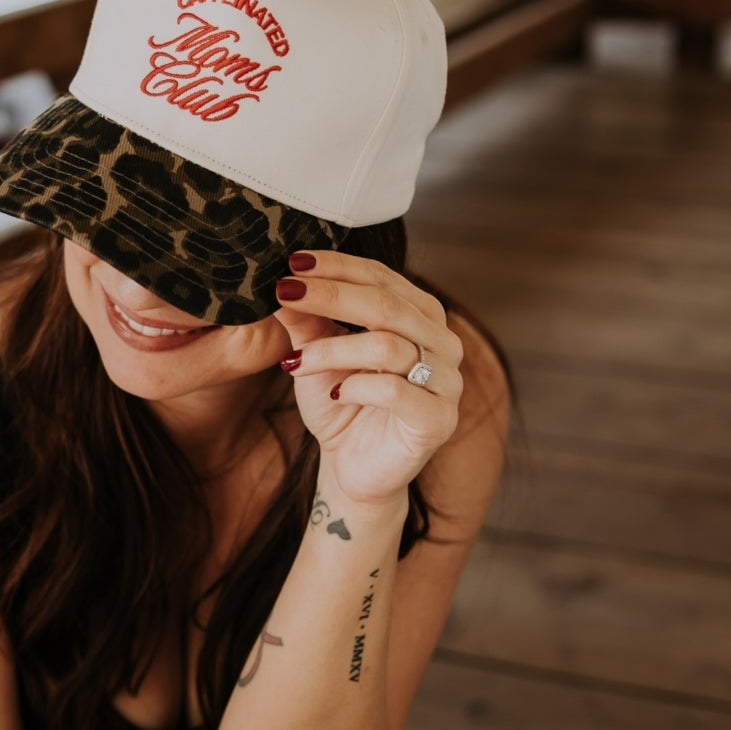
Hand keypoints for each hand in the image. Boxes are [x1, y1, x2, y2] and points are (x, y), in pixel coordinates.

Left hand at [274, 251, 464, 507]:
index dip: (338, 266)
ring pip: (388, 346)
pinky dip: (357, 386)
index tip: (293, 262)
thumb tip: (283, 282)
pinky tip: (335, 392)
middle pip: (387, 305)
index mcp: (420, 315)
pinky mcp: (438, 419)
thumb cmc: (341, 404)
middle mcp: (442, 342)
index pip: (382, 277)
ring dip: (333, 349)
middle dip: (332, 296)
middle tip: (287, 292)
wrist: (353, 467)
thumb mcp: (317, 355)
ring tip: (296, 362)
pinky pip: (395, 391)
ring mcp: (447, 381)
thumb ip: (307, 320)